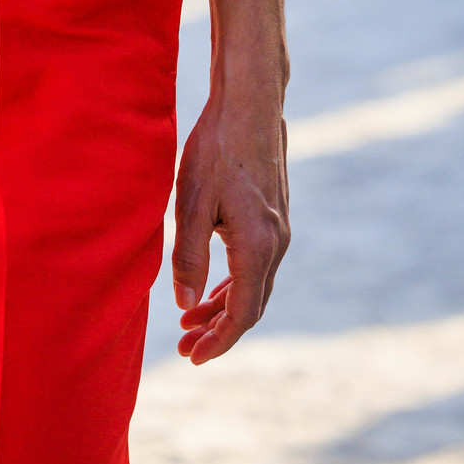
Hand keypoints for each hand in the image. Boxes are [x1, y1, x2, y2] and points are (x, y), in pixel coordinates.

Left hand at [170, 84, 289, 363]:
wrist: (250, 105)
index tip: (193, 357)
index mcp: (257, 246)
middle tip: (185, 348)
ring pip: (254, 286)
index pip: (242, 313)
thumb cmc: (216, 149)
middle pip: (251, 306)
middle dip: (219, 331)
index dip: (218, 340)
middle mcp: (276, 244)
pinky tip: (212, 288)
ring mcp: (279, 231)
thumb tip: (184, 304)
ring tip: (191, 323)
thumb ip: (188, 256)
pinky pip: (256, 266)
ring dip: (224, 307)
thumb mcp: (192, 203)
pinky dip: (234, 283)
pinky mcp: (273, 217)